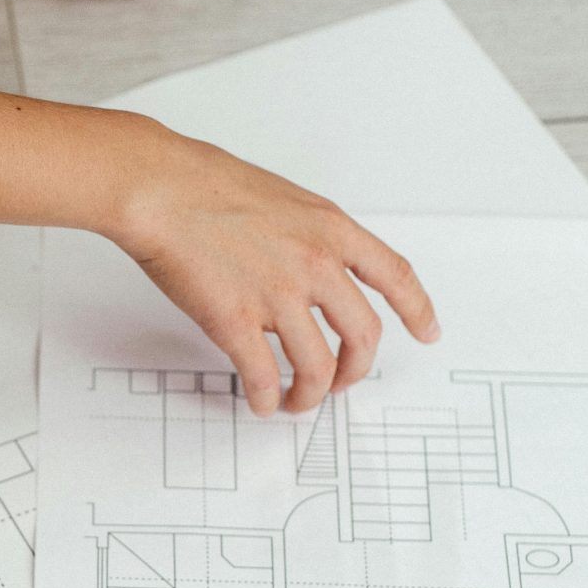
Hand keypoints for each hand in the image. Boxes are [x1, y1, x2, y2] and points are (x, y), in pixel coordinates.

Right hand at [112, 133, 440, 416]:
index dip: (418, 310)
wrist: (160, 188)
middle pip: (364, 335)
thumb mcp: (285, 198)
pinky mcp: (236, 322)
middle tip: (342, 382)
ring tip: (298, 402)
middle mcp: (315, 265)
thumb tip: (316, 269)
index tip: (428, 332)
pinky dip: (266, 399)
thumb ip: (310, 235)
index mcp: (331, 230)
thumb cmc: (207, 185)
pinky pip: (262, 377)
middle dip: (356, 370)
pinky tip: (261, 402)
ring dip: (311, 394)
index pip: (395, 275)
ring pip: (317, 367)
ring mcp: (277, 296)